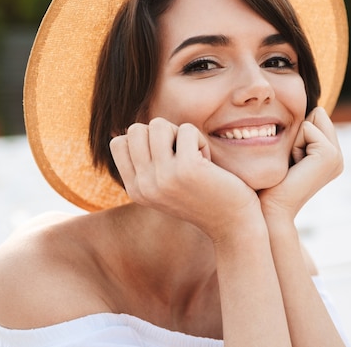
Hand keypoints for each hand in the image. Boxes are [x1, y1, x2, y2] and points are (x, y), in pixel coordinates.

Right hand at [109, 117, 260, 240]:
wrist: (232, 225)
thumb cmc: (202, 196)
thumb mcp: (164, 184)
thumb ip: (145, 162)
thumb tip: (119, 129)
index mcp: (135, 190)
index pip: (119, 143)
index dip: (144, 140)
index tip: (166, 158)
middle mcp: (144, 185)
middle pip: (136, 130)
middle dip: (161, 133)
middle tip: (181, 153)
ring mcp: (163, 177)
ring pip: (158, 125)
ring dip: (180, 134)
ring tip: (193, 155)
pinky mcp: (187, 169)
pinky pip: (186, 129)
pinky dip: (199, 139)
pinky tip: (208, 161)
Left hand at [258, 107, 342, 220]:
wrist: (271, 208)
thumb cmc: (271, 181)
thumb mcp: (287, 152)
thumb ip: (298, 133)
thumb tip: (301, 109)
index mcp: (330, 154)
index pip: (316, 116)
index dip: (297, 131)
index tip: (290, 158)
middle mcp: (338, 156)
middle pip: (317, 114)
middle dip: (298, 132)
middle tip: (291, 161)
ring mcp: (337, 156)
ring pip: (313, 118)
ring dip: (296, 138)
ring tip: (293, 164)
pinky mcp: (329, 156)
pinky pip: (308, 128)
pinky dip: (296, 143)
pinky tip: (295, 166)